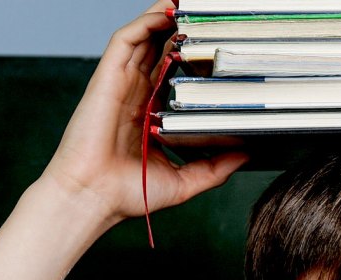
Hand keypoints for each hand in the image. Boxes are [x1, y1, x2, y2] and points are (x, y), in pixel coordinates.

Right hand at [40, 1, 246, 229]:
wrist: (93, 198)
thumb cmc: (129, 193)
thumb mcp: (186, 181)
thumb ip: (216, 167)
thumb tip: (247, 155)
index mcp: (148, 114)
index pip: (172, 74)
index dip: (190, 56)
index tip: (215, 47)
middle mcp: (135, 94)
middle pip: (159, 49)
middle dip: (181, 30)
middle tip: (206, 17)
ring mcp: (120, 84)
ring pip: (143, 38)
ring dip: (164, 18)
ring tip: (188, 4)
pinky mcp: (107, 78)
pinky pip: (126, 40)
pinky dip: (144, 22)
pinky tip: (165, 12)